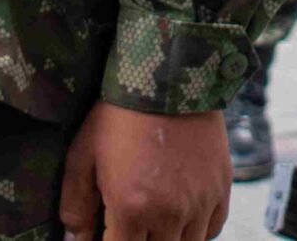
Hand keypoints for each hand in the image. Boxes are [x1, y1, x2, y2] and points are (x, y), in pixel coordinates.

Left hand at [56, 102, 229, 240]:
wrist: (168, 73)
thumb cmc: (119, 113)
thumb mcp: (83, 155)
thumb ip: (76, 206)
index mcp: (133, 208)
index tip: (107, 233)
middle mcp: (171, 213)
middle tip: (127, 224)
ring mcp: (201, 201)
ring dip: (165, 240)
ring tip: (151, 222)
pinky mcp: (221, 187)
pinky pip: (211, 230)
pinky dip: (194, 232)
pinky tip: (178, 218)